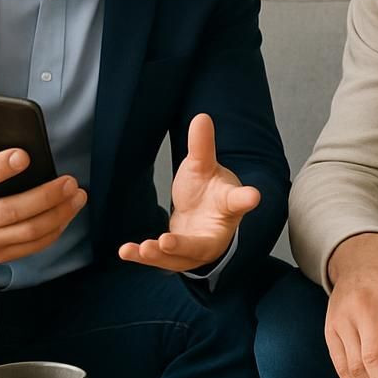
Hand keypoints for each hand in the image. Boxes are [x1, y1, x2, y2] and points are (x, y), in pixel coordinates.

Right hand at [0, 127, 86, 265]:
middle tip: (70, 181)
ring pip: (28, 231)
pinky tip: (67, 214)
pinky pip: (31, 247)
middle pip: (12, 211)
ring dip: (59, 214)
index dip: (0, 166)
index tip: (25, 156)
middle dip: (47, 196)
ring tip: (77, 195)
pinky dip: (55, 230)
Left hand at [118, 113, 259, 271]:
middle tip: (166, 241)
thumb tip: (201, 117)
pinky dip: (144, 257)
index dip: (245, 199)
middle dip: (182, 246)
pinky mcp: (176, 258)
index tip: (253, 195)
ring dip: (158, 256)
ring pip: (178, 259)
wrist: (202, 213)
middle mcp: (214, 236)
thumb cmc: (208, 190)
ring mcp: (194, 251)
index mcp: (229, 208)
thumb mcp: (204, 166)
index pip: (238, 202)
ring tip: (140, 249)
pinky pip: (160, 260)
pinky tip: (125, 251)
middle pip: (201, 245)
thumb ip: (202, 146)